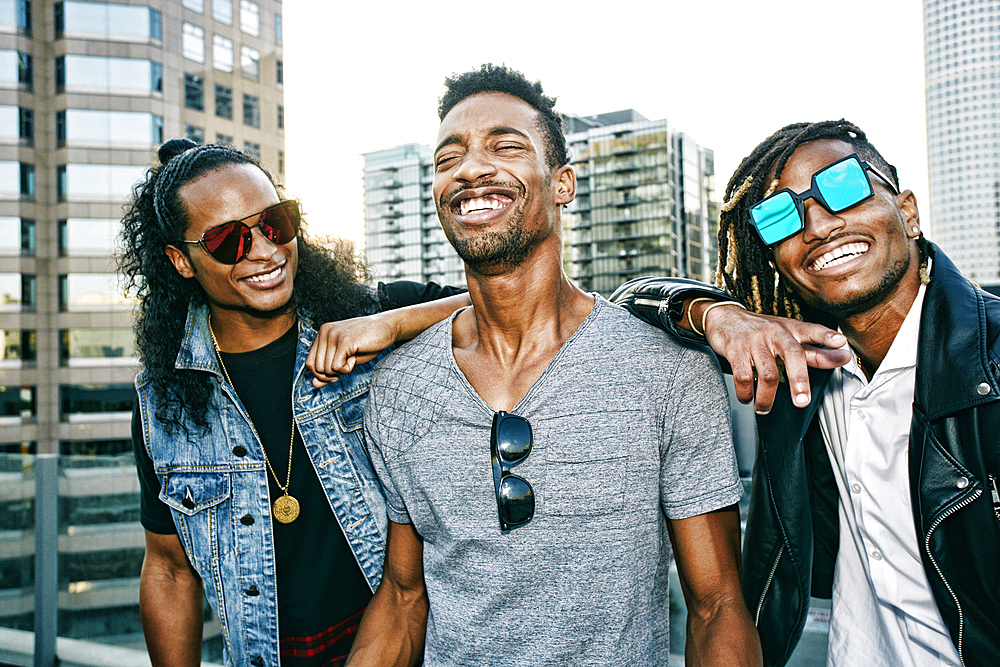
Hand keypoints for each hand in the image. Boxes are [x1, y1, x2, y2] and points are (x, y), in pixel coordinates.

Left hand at [306, 314, 396, 387]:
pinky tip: (355, 359)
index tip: (336, 373)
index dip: (321, 374)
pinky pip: (336, 367)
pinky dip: (347, 369)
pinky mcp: (344, 341)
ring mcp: (333, 335)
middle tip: (347, 365)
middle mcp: (324, 332)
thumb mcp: (345, 358)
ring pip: (326, 369)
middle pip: (317, 368)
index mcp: (322, 333)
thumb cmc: (367, 342)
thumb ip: (329, 369)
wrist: (387, 327)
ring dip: (341, 370)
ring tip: (353, 358)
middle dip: (332, 374)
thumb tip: (314, 384)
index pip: (309, 362)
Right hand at [702, 305, 849, 413]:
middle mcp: (775, 332)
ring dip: (766, 398)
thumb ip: (814, 351)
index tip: (841, 343)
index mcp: (791, 329)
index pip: (812, 330)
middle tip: (801, 402)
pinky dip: (746, 393)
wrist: (724, 317)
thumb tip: (844, 357)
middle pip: (792, 354)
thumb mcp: (788, 338)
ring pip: (767, 373)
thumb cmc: (762, 332)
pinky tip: (747, 398)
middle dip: (799, 380)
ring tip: (764, 408)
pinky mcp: (736, 349)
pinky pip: (744, 377)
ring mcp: (755, 340)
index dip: (826, 337)